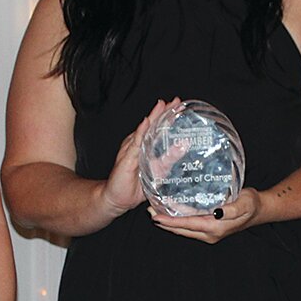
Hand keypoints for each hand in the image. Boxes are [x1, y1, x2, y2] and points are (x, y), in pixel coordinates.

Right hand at [99, 98, 178, 220]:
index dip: (167, 116)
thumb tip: (184, 148)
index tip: (179, 105)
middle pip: (152, 125)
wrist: (116, 199)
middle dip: (163, 112)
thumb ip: (169, 159)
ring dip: (154, 117)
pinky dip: (140, 132)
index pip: (157, 128)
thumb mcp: (158, 172)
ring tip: (163, 106)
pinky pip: (135, 143)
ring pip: (144, 130)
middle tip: (175, 101)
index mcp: (145, 146)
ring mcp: (131, 150)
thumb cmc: (135, 185)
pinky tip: (146, 123)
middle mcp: (137, 144)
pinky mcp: (126, 158)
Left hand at [148, 186, 261, 242]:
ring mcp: (208, 233)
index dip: (170, 221)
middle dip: (165, 223)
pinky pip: (189, 227)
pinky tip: (171, 213)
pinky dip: (178, 222)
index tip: (156, 216)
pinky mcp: (208, 229)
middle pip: (181, 230)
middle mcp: (209, 233)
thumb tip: (216, 212)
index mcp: (214, 228)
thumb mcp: (244, 204)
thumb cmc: (251, 204)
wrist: (259, 211)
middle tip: (149, 212)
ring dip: (169, 223)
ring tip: (155, 212)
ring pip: (184, 230)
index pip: (187, 224)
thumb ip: (231, 209)